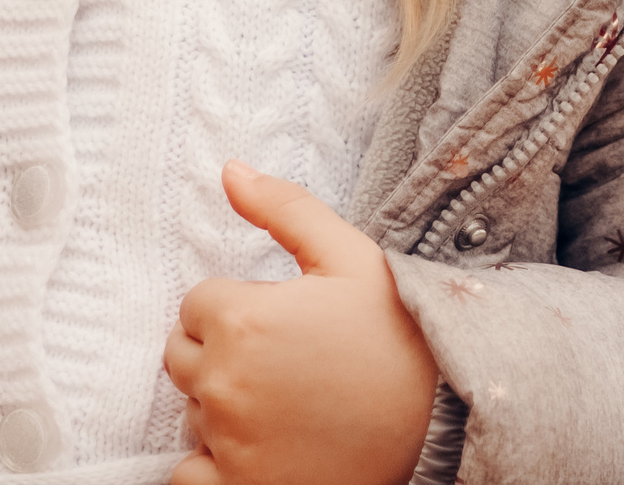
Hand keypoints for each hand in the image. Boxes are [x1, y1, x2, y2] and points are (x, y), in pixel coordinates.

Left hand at [162, 161, 437, 484]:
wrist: (443, 423)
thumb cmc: (398, 336)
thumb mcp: (350, 256)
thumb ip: (283, 207)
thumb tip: (228, 169)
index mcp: (241, 318)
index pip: (196, 303)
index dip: (236, 306)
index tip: (280, 319)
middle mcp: (223, 383)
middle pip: (181, 356)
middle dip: (219, 351)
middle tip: (279, 359)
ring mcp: (229, 444)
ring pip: (191, 412)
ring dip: (220, 405)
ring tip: (281, 401)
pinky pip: (188, 476)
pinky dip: (211, 465)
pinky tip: (257, 448)